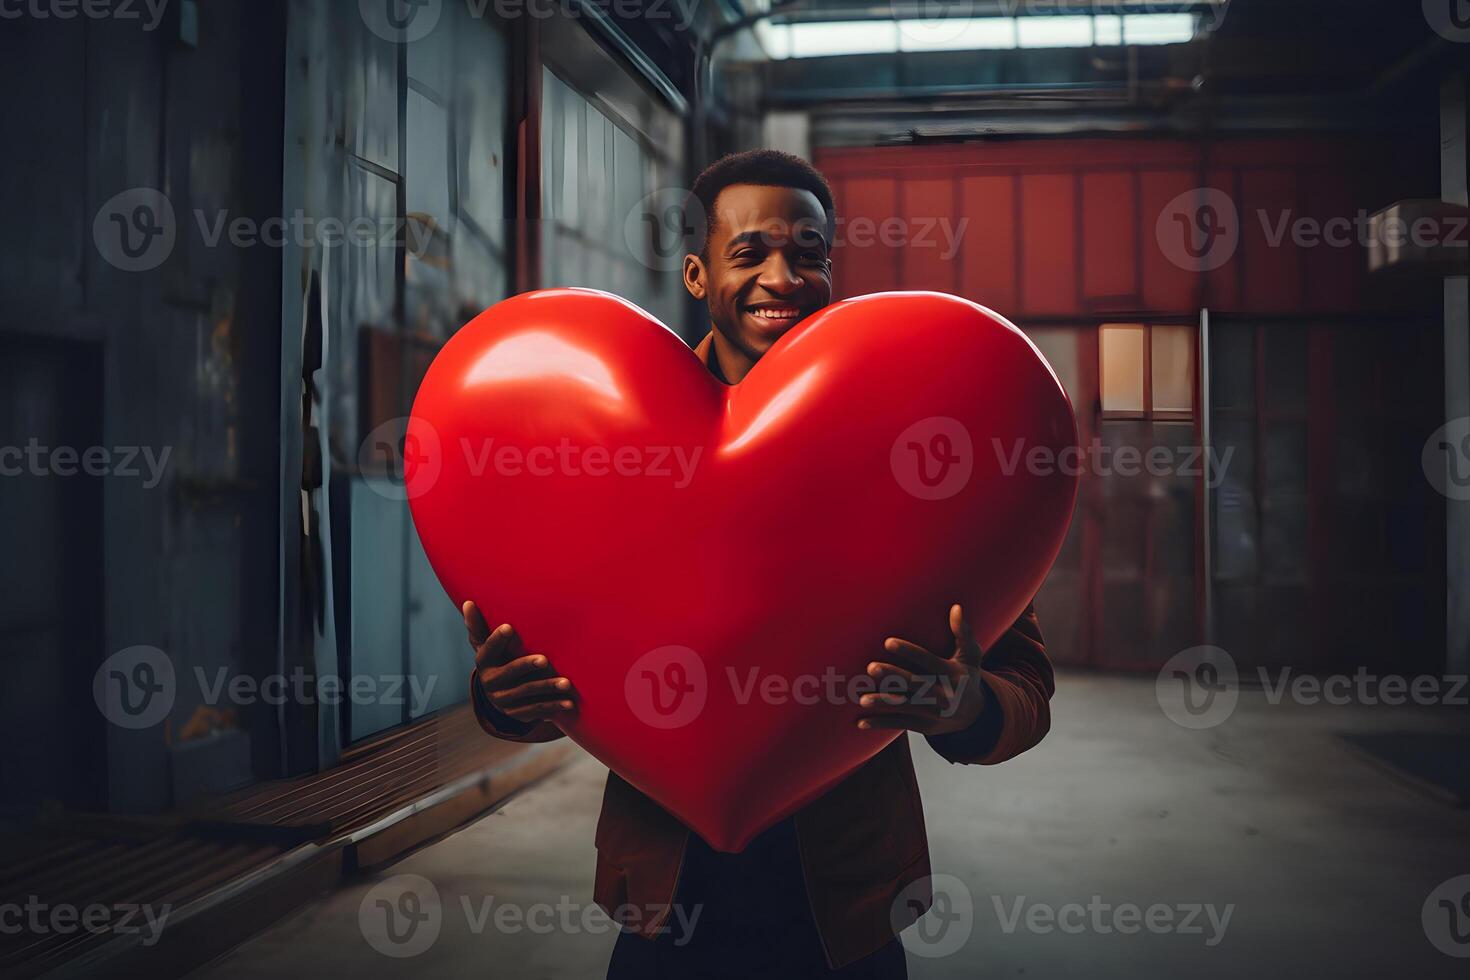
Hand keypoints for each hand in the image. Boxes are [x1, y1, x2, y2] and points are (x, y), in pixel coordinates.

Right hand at [463, 601, 576, 723]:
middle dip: (527, 665)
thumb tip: (468, 601)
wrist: (498, 693)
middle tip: (545, 659)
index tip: (508, 627)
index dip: (497, 640)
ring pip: (527, 693)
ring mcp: (503, 700)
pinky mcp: (517, 714)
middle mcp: (491, 682)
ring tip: (566, 683)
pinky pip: (536, 710)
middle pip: (510, 672)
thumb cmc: (497, 658)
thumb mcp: (487, 644)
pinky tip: (569, 703)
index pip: (488, 649)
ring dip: (547, 688)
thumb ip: (479, 626)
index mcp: (484, 662)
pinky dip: (553, 707)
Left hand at [856, 604, 985, 735]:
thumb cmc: (966, 676)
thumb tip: (956, 607)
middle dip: (893, 676)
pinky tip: (860, 723)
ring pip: (904, 707)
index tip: (888, 642)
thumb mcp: (971, 656)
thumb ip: (962, 632)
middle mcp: (942, 694)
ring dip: (883, 703)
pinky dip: (880, 724)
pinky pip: (900, 724)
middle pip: (914, 684)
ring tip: (862, 699)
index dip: (909, 652)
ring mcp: (932, 712)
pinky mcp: (923, 726)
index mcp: (952, 674)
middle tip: (870, 667)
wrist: (974, 716)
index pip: (928, 661)